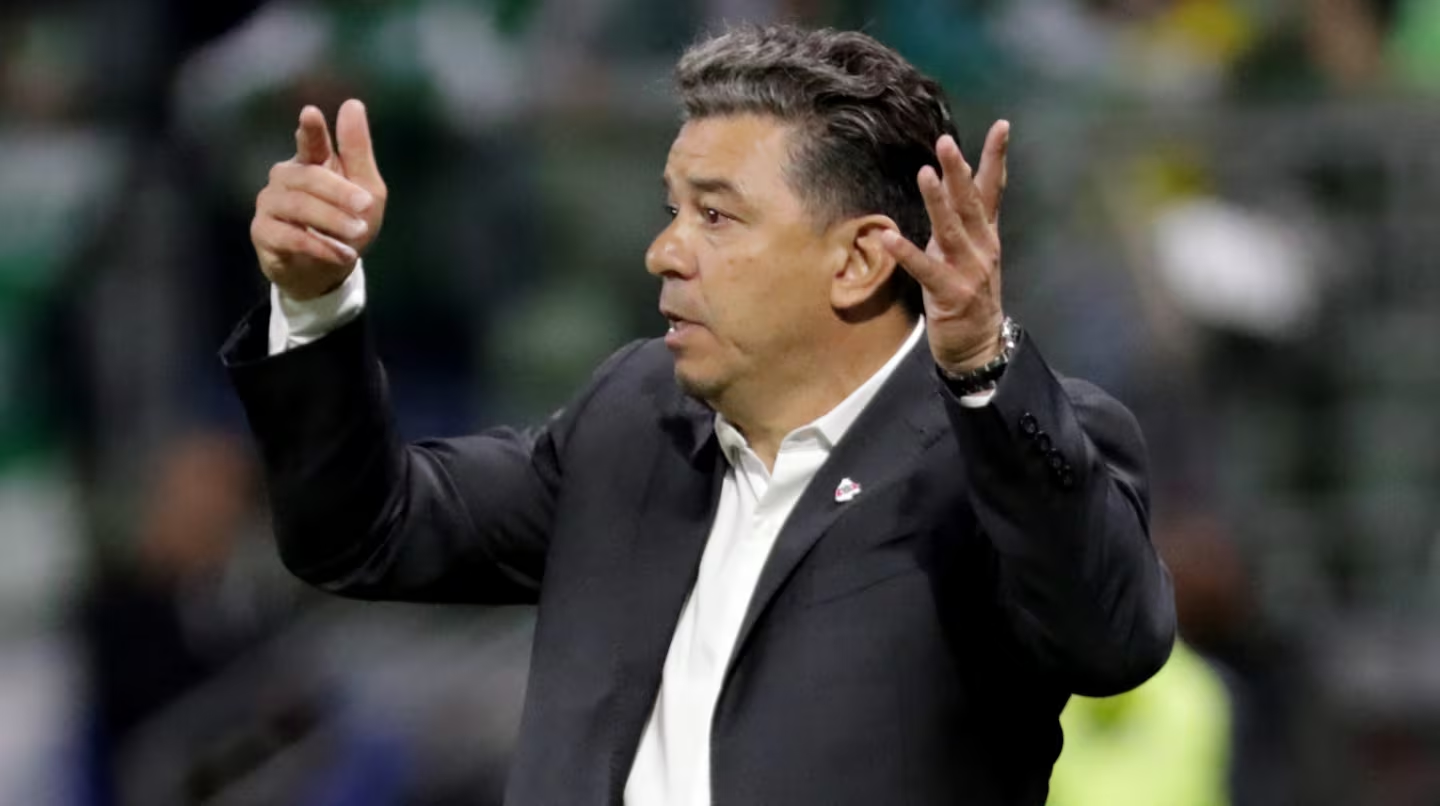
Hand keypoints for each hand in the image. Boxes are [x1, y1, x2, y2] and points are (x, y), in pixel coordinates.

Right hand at [251, 99, 387, 300]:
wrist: (326, 272)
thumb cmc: (346, 225)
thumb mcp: (367, 191)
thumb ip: (358, 151)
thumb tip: (352, 104)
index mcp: (312, 162)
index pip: (309, 141)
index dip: (310, 130)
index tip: (311, 114)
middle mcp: (286, 178)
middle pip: (308, 176)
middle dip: (339, 192)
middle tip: (366, 207)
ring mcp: (270, 204)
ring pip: (297, 205)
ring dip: (332, 220)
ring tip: (358, 233)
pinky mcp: (263, 232)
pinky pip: (289, 236)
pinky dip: (320, 246)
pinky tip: (342, 254)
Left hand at [882, 120, 1009, 374]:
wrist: (979, 345)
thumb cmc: (968, 295)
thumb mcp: (970, 252)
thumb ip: (962, 221)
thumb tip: (950, 184)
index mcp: (987, 235)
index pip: (994, 190)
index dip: (996, 158)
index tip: (1002, 126)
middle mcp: (982, 248)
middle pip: (971, 204)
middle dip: (959, 172)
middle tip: (946, 142)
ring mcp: (969, 271)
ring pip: (952, 230)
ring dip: (938, 201)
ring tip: (925, 174)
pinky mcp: (950, 294)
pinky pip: (926, 270)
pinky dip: (908, 254)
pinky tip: (889, 238)